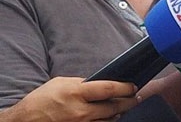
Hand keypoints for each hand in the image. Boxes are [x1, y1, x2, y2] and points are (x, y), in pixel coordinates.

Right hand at [0, 77, 137, 121]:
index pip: (109, 89)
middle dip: (127, 102)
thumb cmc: (42, 99)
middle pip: (113, 107)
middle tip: (135, 98)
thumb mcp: (62, 83)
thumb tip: (101, 82)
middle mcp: (80, 111)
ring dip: (118, 114)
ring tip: (124, 107)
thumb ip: (83, 83)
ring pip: (108, 120)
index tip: (133, 86)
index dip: (125, 88)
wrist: (25, 120)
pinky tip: (110, 118)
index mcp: (76, 93)